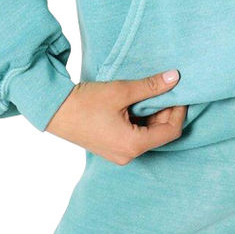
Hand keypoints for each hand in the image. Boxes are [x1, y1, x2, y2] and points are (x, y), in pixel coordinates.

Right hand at [44, 70, 186, 163]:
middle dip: (165, 110)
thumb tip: (175, 77)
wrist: (55, 110)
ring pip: (148, 134)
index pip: (171, 131)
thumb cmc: (86, 102)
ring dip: (153, 114)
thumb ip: (151, 86)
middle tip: (164, 88)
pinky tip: (136, 102)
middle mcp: (128, 155)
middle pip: (160, 133)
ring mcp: (119, 153)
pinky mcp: (112, 147)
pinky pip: (136, 135)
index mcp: (133, 145)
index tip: (180, 92)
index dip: (179, 111)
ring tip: (149, 92)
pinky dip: (141, 119)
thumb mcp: (122, 91)